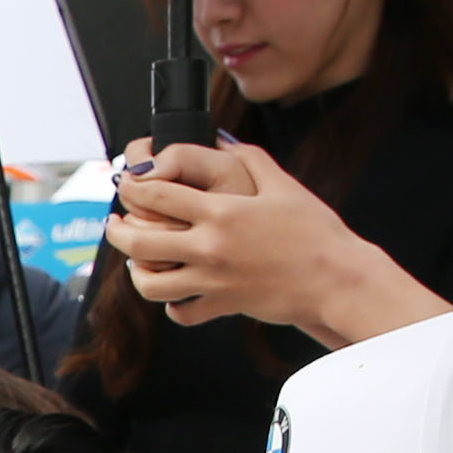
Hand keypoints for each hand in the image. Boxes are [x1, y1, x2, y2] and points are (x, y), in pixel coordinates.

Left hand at [105, 138, 446, 347]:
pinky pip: (181, 311)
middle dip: (117, 229)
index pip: (155, 193)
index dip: (132, 185)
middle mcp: (209, 247)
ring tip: (136, 260)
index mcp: (221, 211)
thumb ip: (247, 158)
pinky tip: (175, 293)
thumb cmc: (316, 233)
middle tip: (114, 222)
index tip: (127, 183)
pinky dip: (173, 304)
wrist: (338, 279)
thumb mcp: (283, 185)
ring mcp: (212, 280)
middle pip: (138, 239)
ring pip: (149, 283)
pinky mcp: (222, 305)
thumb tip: (222, 141)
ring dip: (136, 270)